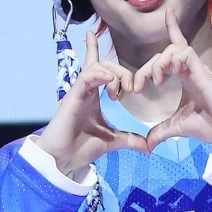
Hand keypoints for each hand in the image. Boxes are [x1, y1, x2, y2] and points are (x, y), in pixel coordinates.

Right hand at [37, 31, 148, 174]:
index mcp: (93, 96)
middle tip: (131, 89)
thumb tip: (149, 146)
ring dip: (113, 73)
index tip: (124, 72)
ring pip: (96, 66)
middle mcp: (86, 90)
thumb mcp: (112, 141)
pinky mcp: (72, 97)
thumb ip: (130, 139)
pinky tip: (110, 81)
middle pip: (104, 64)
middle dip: (122, 71)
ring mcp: (78, 92)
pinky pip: (86, 76)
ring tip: (121, 91)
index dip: (101, 52)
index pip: (98, 67)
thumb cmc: (81, 147)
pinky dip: (99, 74)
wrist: (63, 159)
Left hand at [134, 9, 211, 152]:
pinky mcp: (202, 72)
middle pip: (165, 52)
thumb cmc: (209, 126)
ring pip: (173, 49)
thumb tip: (146, 144)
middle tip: (139, 86)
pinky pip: (185, 53)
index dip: (169, 34)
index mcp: (185, 78)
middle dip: (147, 67)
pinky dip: (172, 59)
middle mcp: (190, 70)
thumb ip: (160, 132)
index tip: (153, 44)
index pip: (174, 50)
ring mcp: (197, 69)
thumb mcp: (177, 128)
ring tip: (156, 81)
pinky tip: (167, 75)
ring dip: (158, 63)